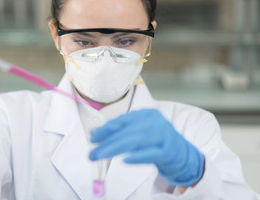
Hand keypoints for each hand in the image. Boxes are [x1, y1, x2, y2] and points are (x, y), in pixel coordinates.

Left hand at [89, 109, 203, 185]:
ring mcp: (163, 135)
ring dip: (114, 149)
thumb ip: (120, 131)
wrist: (183, 155)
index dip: (106, 129)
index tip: (93, 138)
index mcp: (147, 114)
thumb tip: (95, 134)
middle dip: (106, 142)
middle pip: (126, 131)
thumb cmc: (156, 142)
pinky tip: (124, 160)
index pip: (123, 120)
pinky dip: (137, 157)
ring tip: (100, 155)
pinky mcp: (169, 151)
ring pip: (134, 141)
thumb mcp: (138, 132)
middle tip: (92, 153)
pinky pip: (150, 154)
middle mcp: (155, 121)